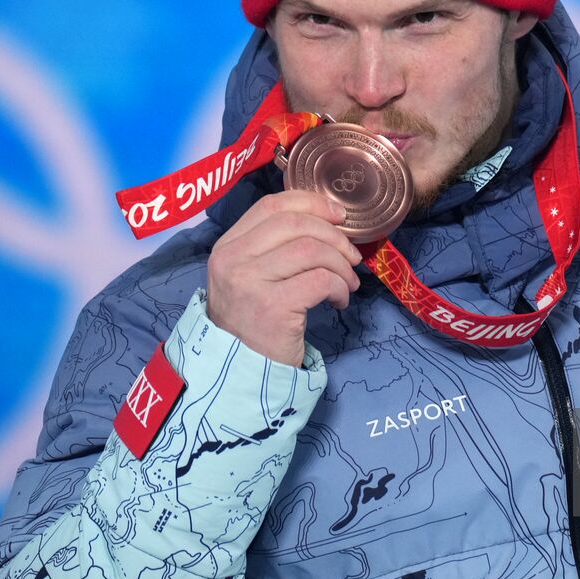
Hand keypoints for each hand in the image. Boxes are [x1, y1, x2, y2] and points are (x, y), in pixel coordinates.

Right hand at [206, 190, 362, 366]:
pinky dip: (339, 287)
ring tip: (348, 283)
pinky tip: (339, 301)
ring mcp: (249, 282)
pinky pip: (320, 280)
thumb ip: (274, 247)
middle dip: (334, 236)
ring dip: (341, 264)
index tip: (338, 215)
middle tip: (351, 257)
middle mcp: (232, 259)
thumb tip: (328, 220)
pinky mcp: (272, 307)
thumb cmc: (254, 323)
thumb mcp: (251, 277)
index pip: (271, 205)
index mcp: (228, 246)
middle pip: (295, 223)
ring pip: (311, 250)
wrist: (241, 375)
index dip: (311, 203)